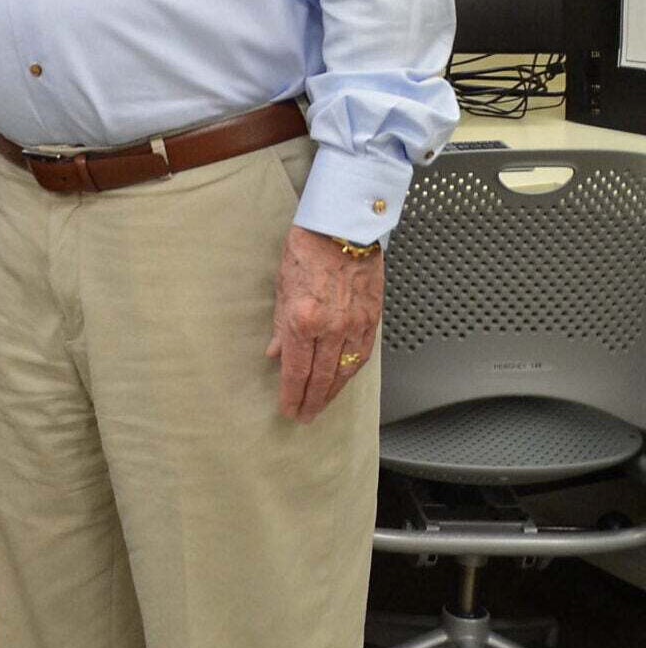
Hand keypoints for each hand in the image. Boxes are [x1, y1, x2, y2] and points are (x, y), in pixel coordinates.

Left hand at [267, 226, 384, 422]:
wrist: (341, 230)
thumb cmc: (305, 252)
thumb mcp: (281, 289)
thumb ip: (280, 327)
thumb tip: (275, 354)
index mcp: (303, 320)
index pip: (297, 370)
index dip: (292, 394)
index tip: (288, 410)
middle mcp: (331, 328)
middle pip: (321, 377)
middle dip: (312, 401)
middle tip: (304, 417)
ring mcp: (355, 325)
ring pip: (345, 371)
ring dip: (332, 392)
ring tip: (321, 406)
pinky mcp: (372, 319)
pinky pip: (362, 355)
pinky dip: (351, 372)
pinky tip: (343, 381)